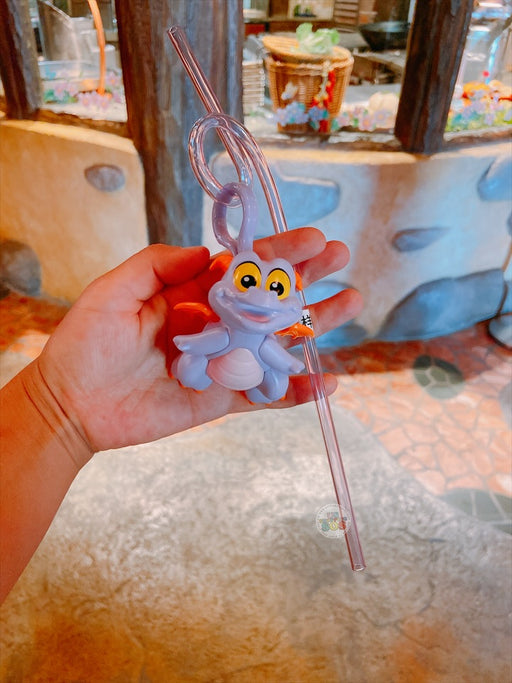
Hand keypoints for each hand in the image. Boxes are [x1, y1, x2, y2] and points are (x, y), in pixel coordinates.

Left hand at [36, 229, 361, 452]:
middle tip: (340, 259)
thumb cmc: (86, 344)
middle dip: (306, 277)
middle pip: (270, 298)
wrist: (74, 404)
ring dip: (314, 325)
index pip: (244, 266)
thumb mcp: (114, 292)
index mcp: (193, 292)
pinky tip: (329, 382)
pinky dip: (298, 391)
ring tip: (349, 303)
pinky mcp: (223, 397)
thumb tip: (207, 253)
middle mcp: (216, 323)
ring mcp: (224, 361)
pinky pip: (266, 394)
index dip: (278, 252)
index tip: (311, 238)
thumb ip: (157, 266)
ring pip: (277, 342)